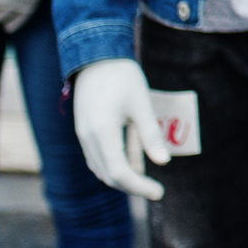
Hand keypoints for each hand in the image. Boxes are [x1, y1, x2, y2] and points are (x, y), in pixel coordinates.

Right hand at [71, 58, 168, 200]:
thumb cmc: (122, 76)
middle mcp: (88, 138)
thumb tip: (163, 162)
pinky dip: (113, 166)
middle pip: (108, 175)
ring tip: (145, 181)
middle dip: (132, 186)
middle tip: (156, 190)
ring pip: (101, 169)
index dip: (139, 187)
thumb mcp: (141, 103)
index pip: (119, 172)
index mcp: (102, 132)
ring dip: (122, 178)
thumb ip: (150, 134)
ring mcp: (83, 135)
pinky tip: (131, 165)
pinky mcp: (84, 131)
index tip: (159, 192)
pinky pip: (97, 158)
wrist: (96, 55)